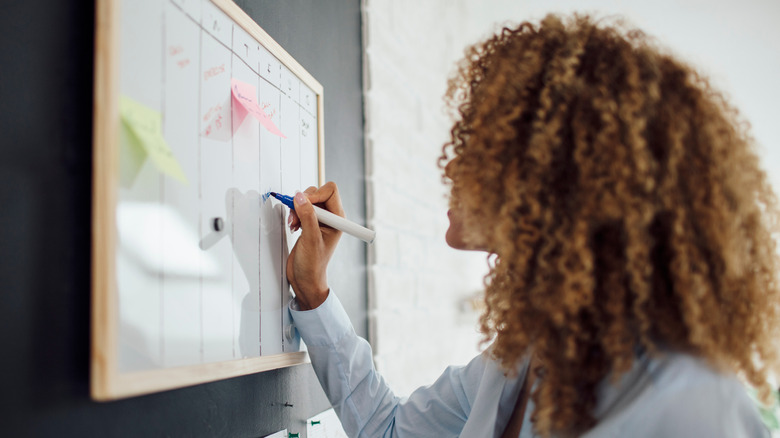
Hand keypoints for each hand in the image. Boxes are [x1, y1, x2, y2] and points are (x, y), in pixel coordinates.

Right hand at [286, 182, 343, 309]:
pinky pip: (300, 208)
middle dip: (303, 202)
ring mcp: (319, 220)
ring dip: (296, 209)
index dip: (315, 194)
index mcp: (337, 219)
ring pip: (306, 200)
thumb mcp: (311, 239)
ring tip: (294, 224)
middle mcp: (330, 217)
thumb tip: (300, 197)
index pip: (330, 191)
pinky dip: (294, 214)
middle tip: (296, 217)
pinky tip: (293, 226)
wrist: (305, 279)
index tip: (303, 204)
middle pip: (317, 193)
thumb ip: (307, 216)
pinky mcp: (308, 224)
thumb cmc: (313, 265)